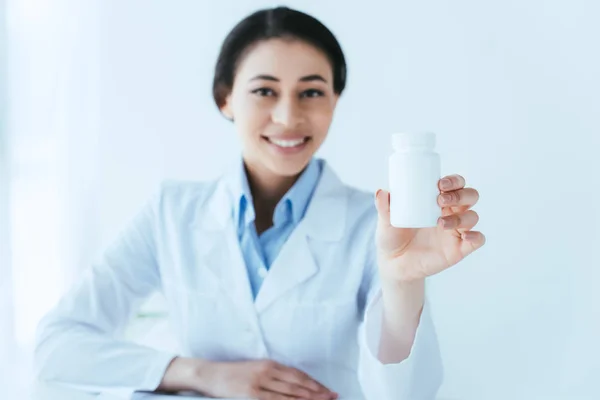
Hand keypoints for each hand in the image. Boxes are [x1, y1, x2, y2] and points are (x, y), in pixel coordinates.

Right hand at [201, 359, 336, 399]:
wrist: (209, 373)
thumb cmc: (232, 374)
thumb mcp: (255, 369)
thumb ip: (272, 376)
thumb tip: (293, 387)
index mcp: (269, 363)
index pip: (298, 375)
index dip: (314, 383)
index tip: (327, 390)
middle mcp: (267, 371)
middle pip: (298, 383)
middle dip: (317, 391)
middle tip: (333, 397)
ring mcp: (259, 382)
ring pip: (290, 393)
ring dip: (308, 398)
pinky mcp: (251, 394)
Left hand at [375, 174, 485, 281]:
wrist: (393, 264)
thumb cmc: (392, 236)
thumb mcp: (386, 221)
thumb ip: (384, 207)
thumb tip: (381, 192)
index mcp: (437, 200)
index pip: (455, 184)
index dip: (454, 180)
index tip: (440, 184)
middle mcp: (451, 212)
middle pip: (470, 196)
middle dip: (460, 195)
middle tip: (440, 200)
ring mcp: (456, 231)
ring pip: (472, 216)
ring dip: (461, 217)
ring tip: (440, 222)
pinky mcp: (459, 249)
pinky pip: (477, 240)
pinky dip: (476, 236)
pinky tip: (464, 236)